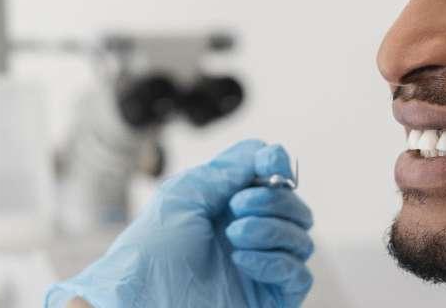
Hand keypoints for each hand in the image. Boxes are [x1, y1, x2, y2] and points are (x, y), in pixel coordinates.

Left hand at [46, 139, 313, 307]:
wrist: (143, 299)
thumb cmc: (153, 250)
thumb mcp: (184, 195)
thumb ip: (227, 169)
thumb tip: (269, 152)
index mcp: (228, 205)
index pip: (272, 178)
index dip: (277, 165)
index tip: (271, 164)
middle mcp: (250, 233)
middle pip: (294, 207)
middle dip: (272, 200)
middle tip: (238, 206)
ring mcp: (263, 266)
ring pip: (301, 239)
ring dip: (270, 229)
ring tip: (234, 235)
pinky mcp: (272, 297)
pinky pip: (298, 275)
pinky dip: (275, 261)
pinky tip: (241, 259)